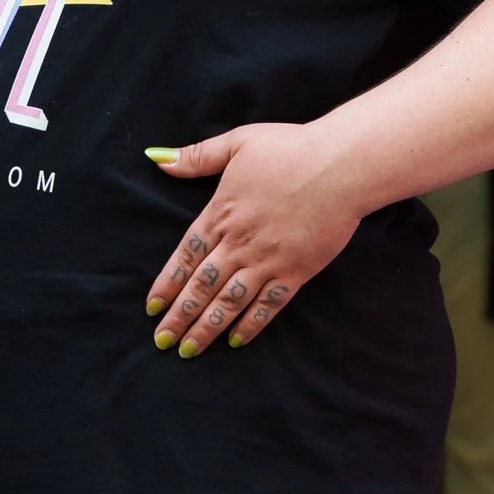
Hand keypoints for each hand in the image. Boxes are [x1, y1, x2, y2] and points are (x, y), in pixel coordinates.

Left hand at [144, 122, 365, 353]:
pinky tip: (236, 341)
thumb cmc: (291, 149)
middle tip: (162, 341)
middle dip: (179, 317)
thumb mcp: (238, 142)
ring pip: (229, 302)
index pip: (185, 256)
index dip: (167, 284)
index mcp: (221, 214)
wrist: (341, 166)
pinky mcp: (296, 273)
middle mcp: (239, 243)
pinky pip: (268, 306)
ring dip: (206, 328)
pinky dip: (251, 325)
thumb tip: (157, 157)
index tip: (152, 307)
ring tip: (188, 350)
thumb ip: (197, 156)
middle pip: (201, 287)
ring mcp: (267, 261)